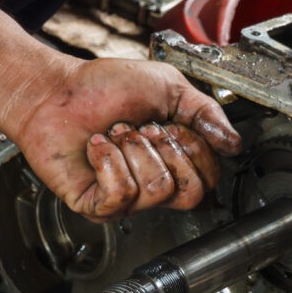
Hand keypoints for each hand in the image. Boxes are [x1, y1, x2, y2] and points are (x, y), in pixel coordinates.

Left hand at [12, 58, 241, 221]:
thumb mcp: (169, 87)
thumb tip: (233, 143)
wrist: (57, 90)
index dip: (196, 149)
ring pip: (156, 191)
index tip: (171, 124)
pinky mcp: (96, 205)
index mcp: (175, 161)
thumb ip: (206, 112)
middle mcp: (154, 184)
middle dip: (168, 151)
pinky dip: (108, 162)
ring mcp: (126, 199)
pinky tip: (98, 146)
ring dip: (133, 150)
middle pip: (190, 194)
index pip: (210, 179)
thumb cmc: (105, 88)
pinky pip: (120, 195)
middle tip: (143, 128)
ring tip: (115, 133)